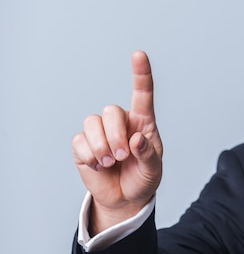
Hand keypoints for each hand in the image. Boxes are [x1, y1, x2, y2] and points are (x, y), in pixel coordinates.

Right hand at [72, 51, 162, 233]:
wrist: (125, 198)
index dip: (140, 74)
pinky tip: (99, 166)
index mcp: (143, 123)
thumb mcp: (154, 170)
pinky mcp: (83, 144)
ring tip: (111, 163)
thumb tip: (136, 139)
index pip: (143, 94)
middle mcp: (120, 122)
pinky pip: (79, 141)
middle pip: (111, 111)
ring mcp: (100, 132)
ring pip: (92, 123)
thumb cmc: (143, 178)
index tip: (139, 54)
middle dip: (115, 136)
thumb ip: (148, 154)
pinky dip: (90, 157)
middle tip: (123, 157)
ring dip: (102, 147)